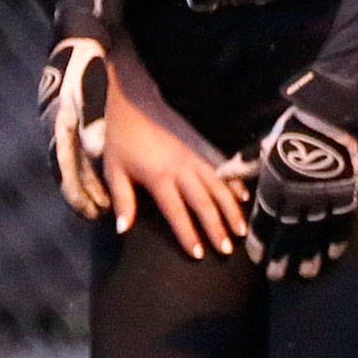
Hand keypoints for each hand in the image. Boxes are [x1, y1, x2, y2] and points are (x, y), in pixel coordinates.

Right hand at [40, 37, 108, 217]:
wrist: (78, 39)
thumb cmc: (86, 66)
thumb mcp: (90, 94)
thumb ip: (92, 124)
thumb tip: (96, 153)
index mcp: (60, 128)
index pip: (67, 171)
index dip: (79, 194)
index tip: (93, 212)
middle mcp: (56, 130)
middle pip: (69, 171)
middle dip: (83, 194)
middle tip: (101, 213)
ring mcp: (60, 123)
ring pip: (71, 161)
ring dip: (85, 181)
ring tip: (101, 198)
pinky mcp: (67, 115)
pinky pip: (73, 147)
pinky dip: (84, 163)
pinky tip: (97, 168)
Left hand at [101, 59, 246, 260]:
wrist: (137, 103)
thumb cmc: (122, 140)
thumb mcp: (113, 170)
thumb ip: (123, 200)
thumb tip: (124, 230)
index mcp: (160, 178)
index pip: (177, 212)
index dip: (189, 234)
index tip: (200, 254)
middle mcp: (183, 169)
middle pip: (204, 202)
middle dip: (217, 226)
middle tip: (227, 249)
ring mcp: (196, 157)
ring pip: (219, 187)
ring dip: (231, 209)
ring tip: (241, 230)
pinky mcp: (202, 148)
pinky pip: (223, 169)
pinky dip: (234, 184)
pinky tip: (244, 197)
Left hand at [238, 105, 357, 279]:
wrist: (329, 116)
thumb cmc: (292, 130)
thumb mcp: (262, 147)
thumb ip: (243, 166)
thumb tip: (220, 175)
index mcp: (274, 187)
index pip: (263, 223)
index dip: (261, 242)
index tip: (257, 259)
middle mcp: (296, 198)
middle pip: (288, 234)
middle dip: (282, 257)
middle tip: (277, 276)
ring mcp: (322, 198)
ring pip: (313, 234)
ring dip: (308, 256)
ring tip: (305, 273)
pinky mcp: (344, 193)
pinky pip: (340, 222)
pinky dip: (337, 240)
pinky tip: (334, 254)